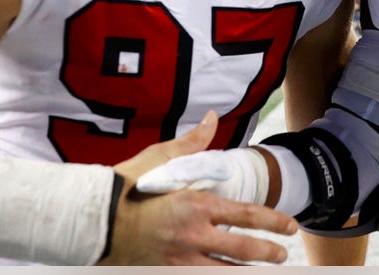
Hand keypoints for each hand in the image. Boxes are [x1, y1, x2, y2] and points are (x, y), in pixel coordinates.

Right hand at [97, 112, 296, 264]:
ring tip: (264, 274)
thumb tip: (212, 118)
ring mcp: (178, 260)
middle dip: (268, 253)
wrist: (88, 219)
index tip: (290, 225)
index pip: (247, 215)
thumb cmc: (123, 186)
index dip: (274, 222)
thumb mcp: (158, 159)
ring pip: (224, 273)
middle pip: (242, 251)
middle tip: (281, 255)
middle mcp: (191, 236)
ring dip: (248, 273)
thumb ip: (192, 143)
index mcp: (194, 205)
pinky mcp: (163, 273)